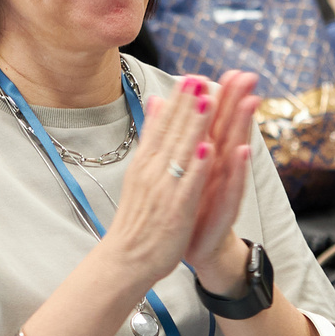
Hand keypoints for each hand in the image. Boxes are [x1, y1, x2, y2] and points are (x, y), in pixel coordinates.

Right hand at [97, 75, 219, 292]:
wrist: (126, 258)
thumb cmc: (137, 217)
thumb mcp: (139, 170)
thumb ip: (151, 135)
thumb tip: (156, 101)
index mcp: (145, 161)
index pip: (162, 125)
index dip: (177, 101)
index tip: (189, 77)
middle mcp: (152, 171)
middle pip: (172, 132)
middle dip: (187, 104)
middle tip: (200, 77)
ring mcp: (163, 189)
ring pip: (181, 152)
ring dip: (194, 126)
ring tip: (207, 101)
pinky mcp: (175, 209)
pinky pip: (188, 184)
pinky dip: (197, 166)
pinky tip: (208, 149)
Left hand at [183, 72, 262, 293]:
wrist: (199, 245)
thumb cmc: (195, 203)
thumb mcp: (188, 167)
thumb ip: (188, 138)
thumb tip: (183, 108)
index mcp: (209, 156)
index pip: (217, 121)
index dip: (225, 96)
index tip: (232, 69)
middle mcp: (221, 167)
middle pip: (231, 129)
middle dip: (239, 102)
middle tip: (249, 76)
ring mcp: (225, 187)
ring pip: (234, 152)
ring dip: (242, 127)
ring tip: (250, 103)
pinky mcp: (224, 207)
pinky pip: (232, 185)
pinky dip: (236, 168)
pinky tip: (241, 152)